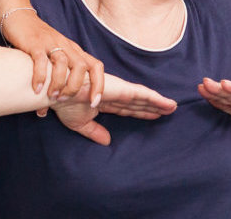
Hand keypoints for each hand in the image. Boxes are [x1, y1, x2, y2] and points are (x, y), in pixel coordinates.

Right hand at [0, 9, 104, 115]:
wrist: (19, 17)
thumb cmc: (35, 44)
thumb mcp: (50, 60)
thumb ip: (51, 82)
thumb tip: (43, 110)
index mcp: (74, 51)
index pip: (96, 66)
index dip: (99, 85)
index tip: (94, 103)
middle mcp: (66, 46)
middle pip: (82, 67)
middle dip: (75, 87)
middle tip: (63, 100)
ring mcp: (51, 43)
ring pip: (63, 63)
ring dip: (58, 83)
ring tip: (50, 97)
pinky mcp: (35, 43)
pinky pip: (41, 60)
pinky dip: (40, 76)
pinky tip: (36, 89)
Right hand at [52, 73, 177, 144]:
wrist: (57, 92)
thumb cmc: (63, 103)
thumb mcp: (80, 123)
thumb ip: (94, 131)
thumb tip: (107, 141)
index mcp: (104, 102)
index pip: (127, 109)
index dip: (141, 112)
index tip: (154, 116)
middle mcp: (113, 95)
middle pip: (138, 103)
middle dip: (153, 107)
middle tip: (169, 110)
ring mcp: (118, 91)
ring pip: (144, 98)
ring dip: (159, 103)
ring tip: (173, 107)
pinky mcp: (121, 89)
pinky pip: (142, 95)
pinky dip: (156, 98)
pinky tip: (167, 104)